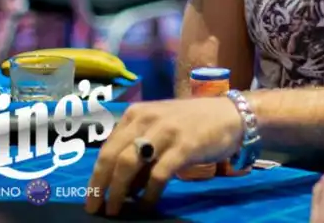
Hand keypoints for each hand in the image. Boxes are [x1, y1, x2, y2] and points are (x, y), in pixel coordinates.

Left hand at [84, 97, 242, 215]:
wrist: (233, 115)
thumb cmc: (195, 123)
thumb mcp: (161, 128)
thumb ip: (141, 150)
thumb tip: (121, 185)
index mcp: (137, 113)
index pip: (107, 148)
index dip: (95, 176)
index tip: (91, 197)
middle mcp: (147, 119)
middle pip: (112, 157)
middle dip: (100, 187)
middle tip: (96, 209)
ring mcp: (166, 131)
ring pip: (129, 164)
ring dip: (118, 192)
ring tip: (116, 210)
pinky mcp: (184, 146)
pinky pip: (158, 175)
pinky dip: (149, 194)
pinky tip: (147, 205)